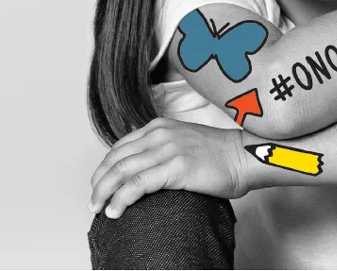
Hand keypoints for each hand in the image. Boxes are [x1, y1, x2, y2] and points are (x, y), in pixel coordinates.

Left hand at [89, 117, 248, 218]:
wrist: (243, 157)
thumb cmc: (219, 156)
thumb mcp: (184, 142)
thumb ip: (162, 149)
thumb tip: (141, 172)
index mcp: (160, 126)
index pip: (120, 147)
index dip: (104, 168)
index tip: (99, 186)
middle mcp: (160, 133)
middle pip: (116, 159)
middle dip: (99, 183)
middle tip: (93, 202)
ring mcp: (167, 148)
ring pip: (121, 171)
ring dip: (104, 193)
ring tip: (98, 210)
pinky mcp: (175, 167)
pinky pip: (137, 184)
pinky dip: (121, 199)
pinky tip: (115, 211)